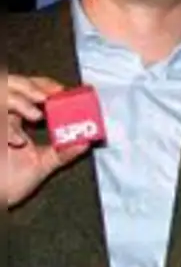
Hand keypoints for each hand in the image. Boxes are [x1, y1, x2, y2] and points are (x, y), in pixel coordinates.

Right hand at [6, 74, 89, 207]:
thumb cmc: (9, 183)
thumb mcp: (42, 165)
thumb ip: (63, 152)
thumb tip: (86, 142)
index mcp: (16, 119)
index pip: (31, 91)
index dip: (45, 85)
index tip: (63, 90)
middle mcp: (3, 116)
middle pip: (13, 83)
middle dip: (33, 86)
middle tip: (50, 96)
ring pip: (3, 91)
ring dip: (20, 99)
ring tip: (37, 115)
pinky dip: (7, 124)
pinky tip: (17, 140)